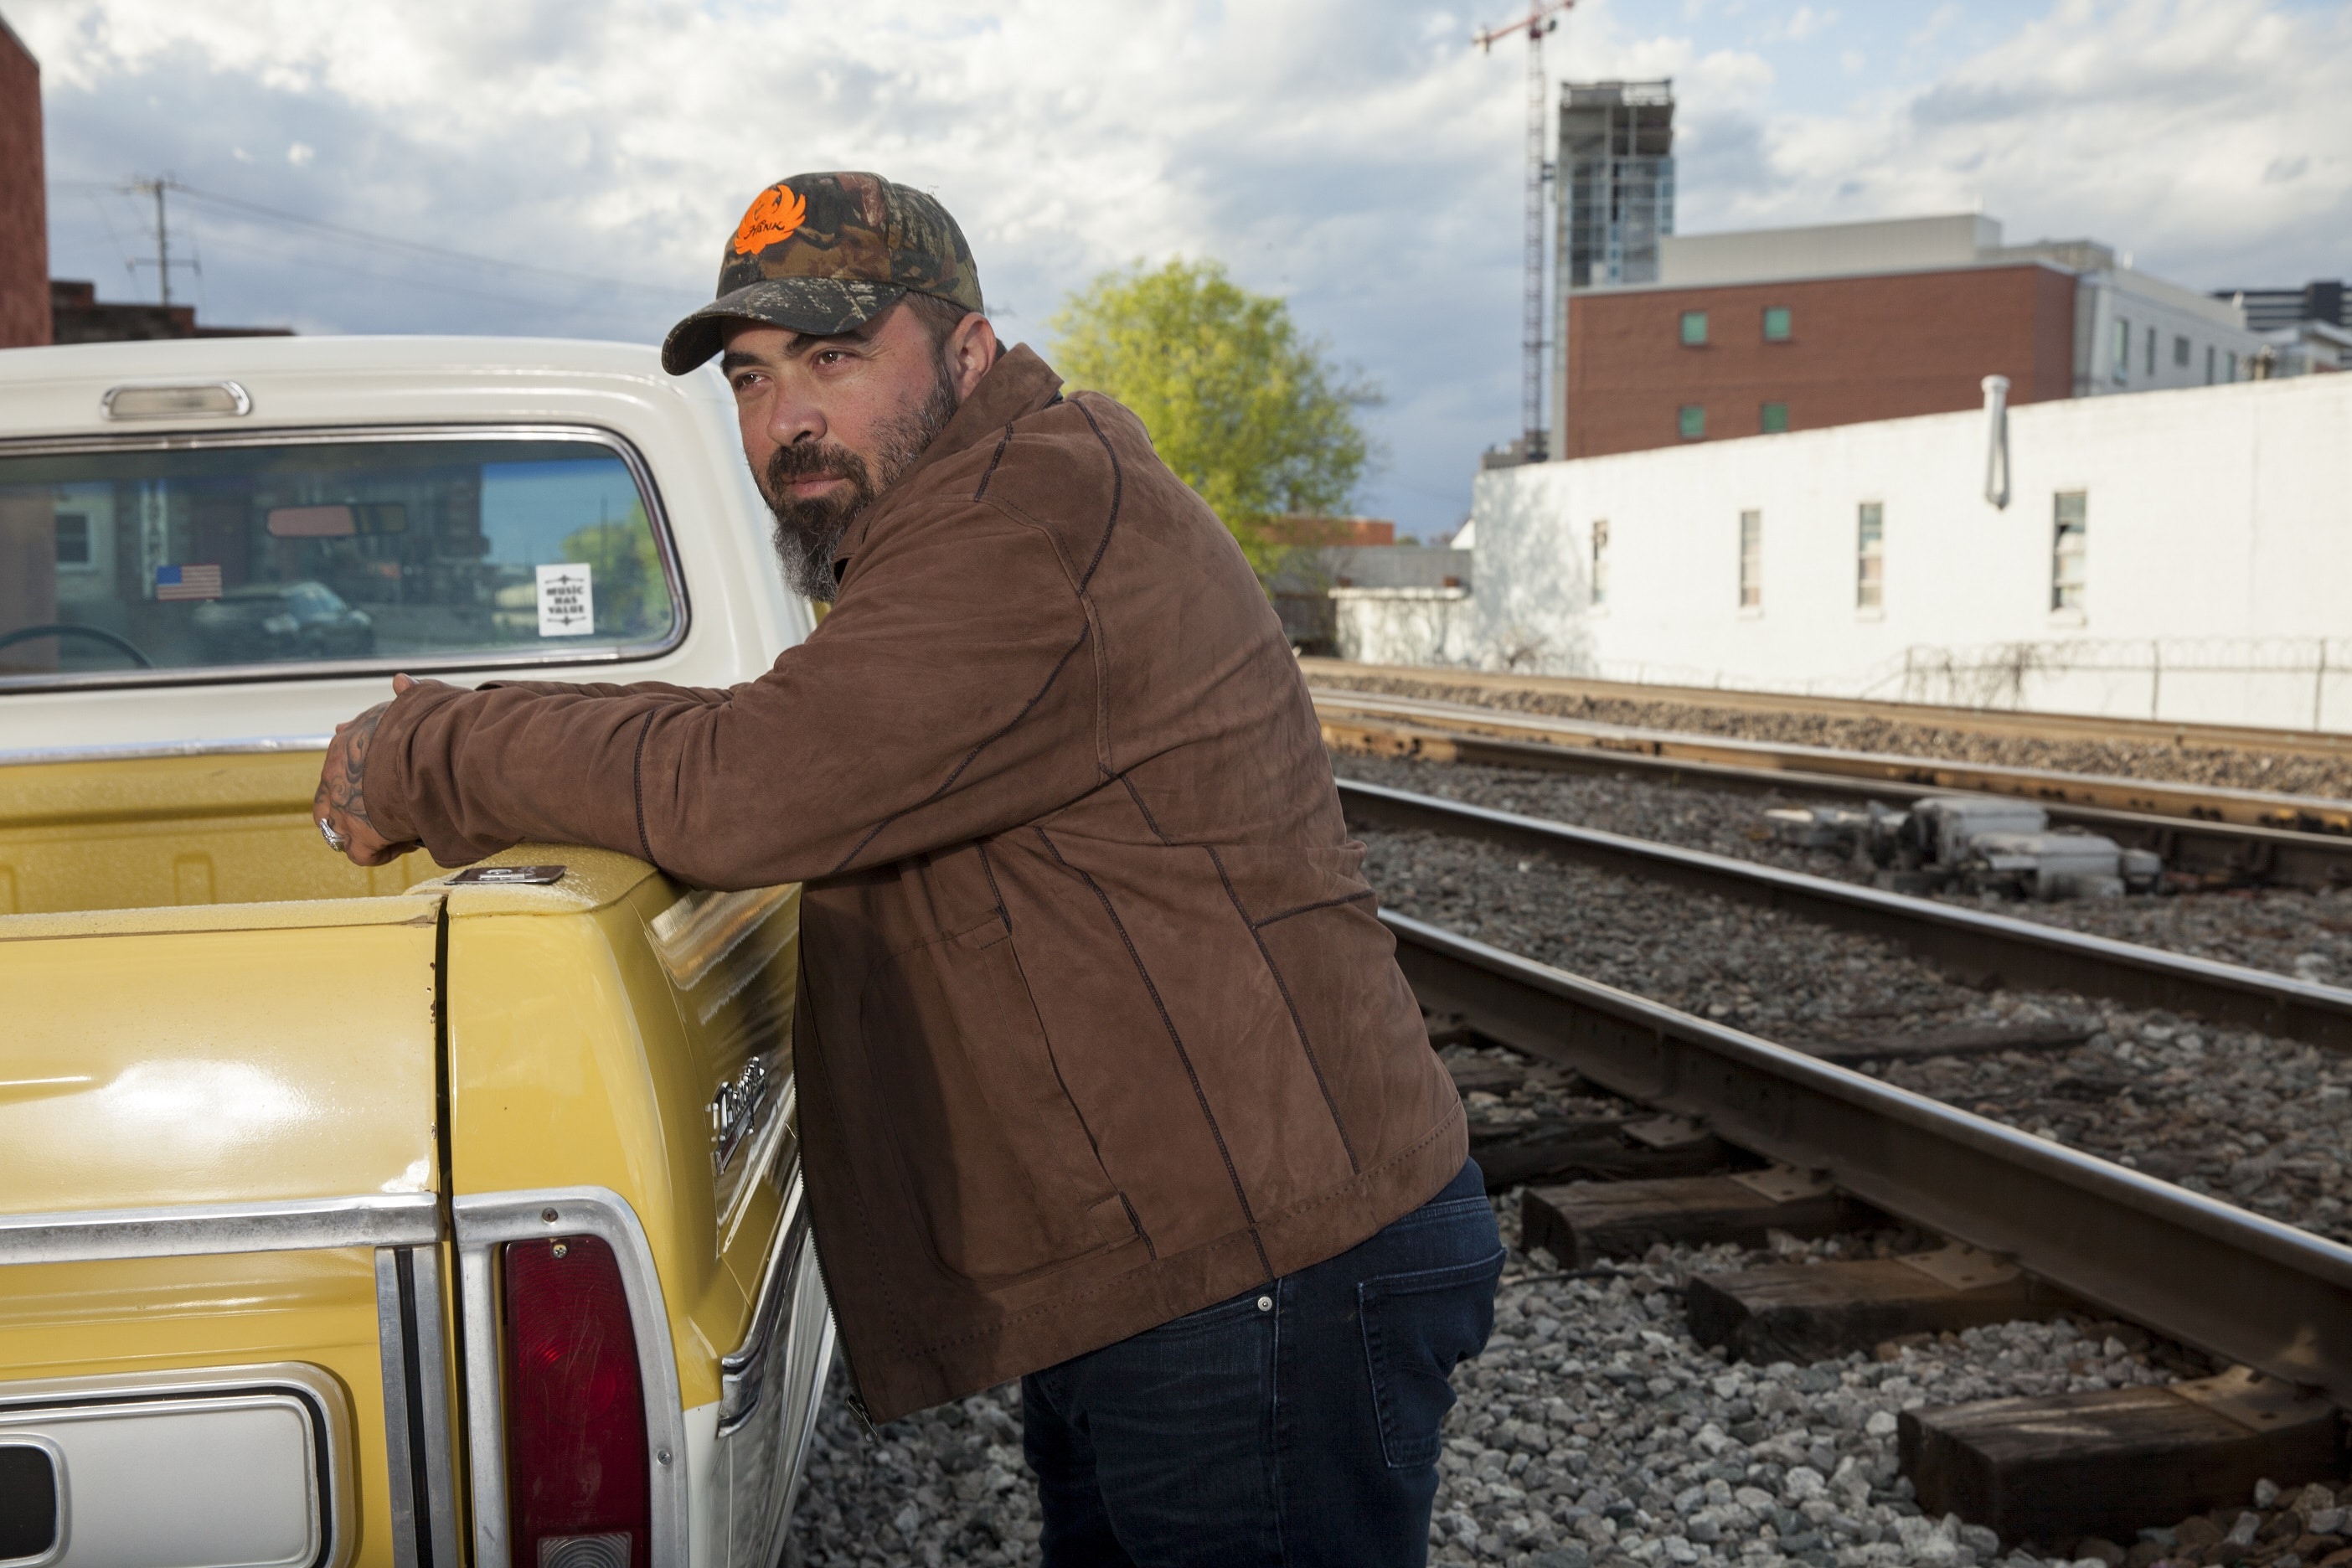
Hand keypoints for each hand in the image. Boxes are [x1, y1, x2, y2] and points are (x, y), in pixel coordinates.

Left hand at [315, 673, 427, 866]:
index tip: (372, 775)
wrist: (432, 757)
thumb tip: (400, 681)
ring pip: (337, 829)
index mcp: (347, 742)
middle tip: (379, 811)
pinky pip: (361, 854)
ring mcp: (344, 809)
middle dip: (351, 806)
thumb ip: (408, 695)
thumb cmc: (430, 728)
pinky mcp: (362, 836)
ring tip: (389, 831)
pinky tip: (400, 845)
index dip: (355, 770)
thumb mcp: (418, 701)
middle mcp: (336, 776)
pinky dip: (378, 853)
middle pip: (328, 799)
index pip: (339, 757)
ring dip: (359, 832)